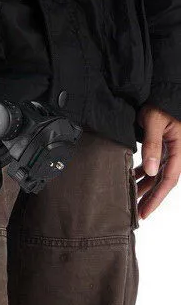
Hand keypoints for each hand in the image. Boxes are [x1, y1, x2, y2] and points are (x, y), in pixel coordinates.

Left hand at [136, 105, 180, 219]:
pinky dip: (142, 174)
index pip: (168, 179)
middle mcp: (177, 152)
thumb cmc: (160, 103)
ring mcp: (169, 150)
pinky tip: (131, 180)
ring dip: (144, 187)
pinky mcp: (161, 146)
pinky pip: (153, 165)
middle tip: (136, 214)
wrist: (164, 90)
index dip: (156, 198)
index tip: (144, 213)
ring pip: (157, 175)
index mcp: (180, 148)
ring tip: (130, 200)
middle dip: (149, 198)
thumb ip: (152, 145)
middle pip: (163, 181)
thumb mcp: (154, 122)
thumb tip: (150, 171)